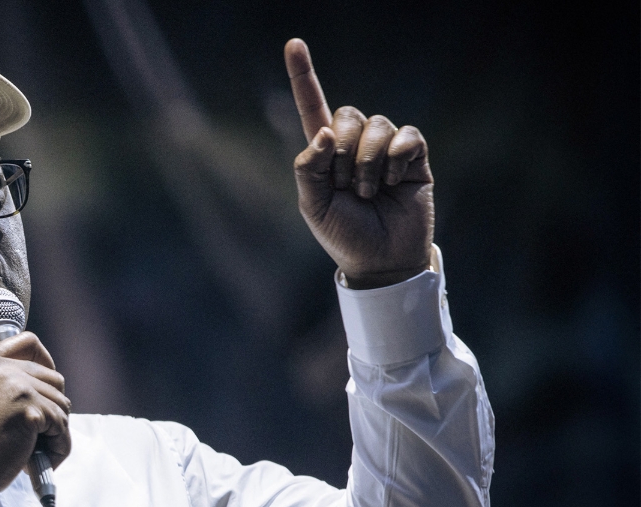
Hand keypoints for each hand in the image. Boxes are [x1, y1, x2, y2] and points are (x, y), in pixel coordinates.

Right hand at [0, 332, 71, 490]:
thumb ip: (2, 385)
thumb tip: (44, 387)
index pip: (27, 341)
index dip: (45, 360)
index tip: (48, 384)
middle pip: (53, 378)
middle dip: (53, 408)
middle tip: (39, 434)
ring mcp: (15, 386)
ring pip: (61, 404)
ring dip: (56, 431)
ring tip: (36, 450)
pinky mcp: (29, 408)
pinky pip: (61, 426)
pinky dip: (58, 446)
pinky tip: (38, 459)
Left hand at [285, 38, 434, 288]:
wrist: (381, 260)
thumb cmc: (344, 234)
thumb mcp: (313, 206)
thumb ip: (309, 169)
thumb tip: (324, 133)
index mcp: (324, 153)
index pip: (312, 106)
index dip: (304, 76)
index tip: (293, 44)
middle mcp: (354, 143)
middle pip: (346, 114)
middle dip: (343, 154)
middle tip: (349, 189)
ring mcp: (386, 148)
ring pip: (376, 126)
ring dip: (369, 164)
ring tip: (371, 193)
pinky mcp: (414, 156)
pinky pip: (406, 136)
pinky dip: (397, 160)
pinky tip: (395, 183)